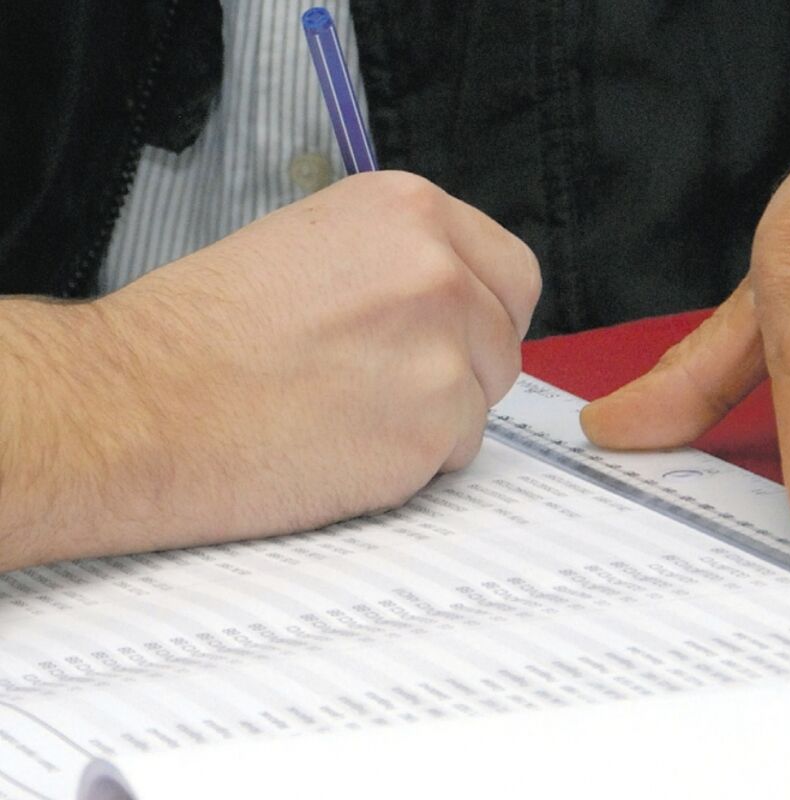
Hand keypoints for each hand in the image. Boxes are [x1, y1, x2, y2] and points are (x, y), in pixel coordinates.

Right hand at [0, 172, 539, 569]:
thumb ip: (397, 264)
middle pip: (505, 336)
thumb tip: (453, 299)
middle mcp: (439, 268)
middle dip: (467, 368)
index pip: (510, 270)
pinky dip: (413, 464)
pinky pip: (456, 453)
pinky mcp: (435, 423)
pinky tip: (344, 448)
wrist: (136, 406)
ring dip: (435, 419)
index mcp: (408, 210)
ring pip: (483, 398)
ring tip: (347, 416)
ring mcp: (444, 346)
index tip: (450, 338)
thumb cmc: (199, 337)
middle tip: (394, 387)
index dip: (482, 314)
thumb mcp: (310, 249)